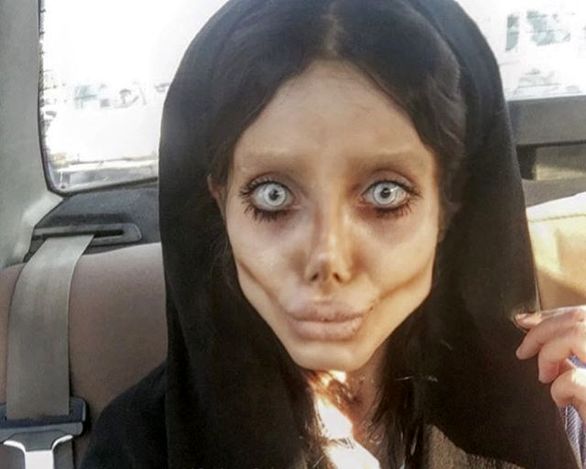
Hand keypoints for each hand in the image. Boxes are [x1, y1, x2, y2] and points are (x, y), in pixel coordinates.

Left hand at [516, 306, 585, 420]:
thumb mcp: (581, 372)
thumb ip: (565, 348)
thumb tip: (525, 320)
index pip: (583, 314)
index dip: (553, 314)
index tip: (524, 321)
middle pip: (579, 319)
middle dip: (542, 330)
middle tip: (522, 351)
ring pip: (576, 336)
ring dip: (549, 354)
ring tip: (545, 376)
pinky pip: (574, 379)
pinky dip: (559, 388)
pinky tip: (562, 401)